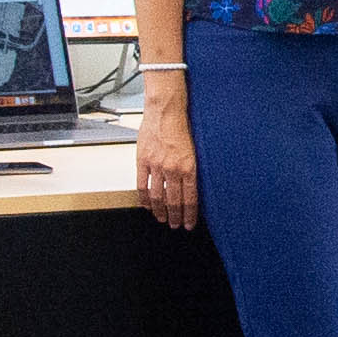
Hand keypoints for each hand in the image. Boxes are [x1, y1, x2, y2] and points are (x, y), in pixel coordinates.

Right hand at [139, 90, 198, 232]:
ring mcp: (157, 165)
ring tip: (162, 219)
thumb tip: (193, 187)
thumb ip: (192, 168)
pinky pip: (142, 185)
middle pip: (174, 201)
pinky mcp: (143, 161)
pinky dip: (144, 198)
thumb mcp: (195, 149)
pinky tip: (147, 206)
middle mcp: (173, 168)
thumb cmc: (182, 126)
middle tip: (175, 225)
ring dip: (160, 211)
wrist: (166, 111)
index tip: (189, 224)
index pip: (190, 198)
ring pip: (157, 196)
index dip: (189, 215)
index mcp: (189, 166)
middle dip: (175, 217)